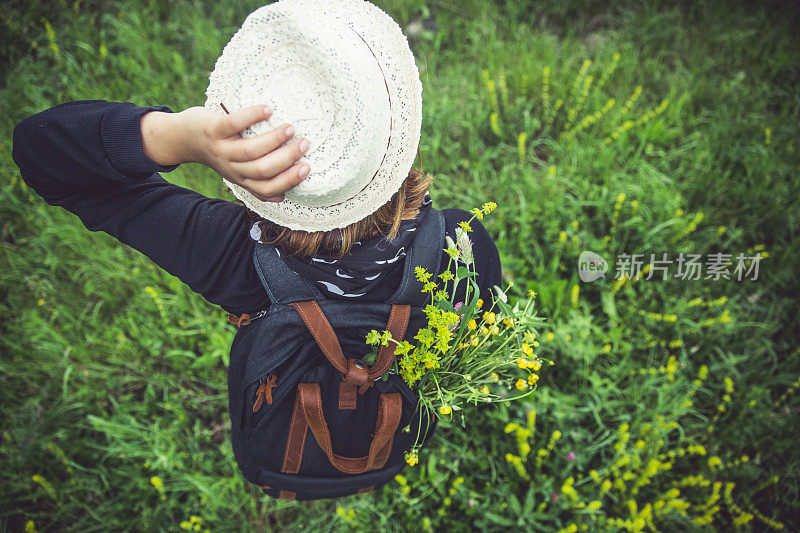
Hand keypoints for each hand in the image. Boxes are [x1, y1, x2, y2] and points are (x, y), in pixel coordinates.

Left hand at [142, 105, 309, 201]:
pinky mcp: (213, 130)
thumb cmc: (219, 152)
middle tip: (305, 143)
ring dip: (274, 139)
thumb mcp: (236, 172)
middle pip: (263, 170)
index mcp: (241, 180)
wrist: (183, 139)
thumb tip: (284, 196)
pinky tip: (268, 109)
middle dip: (287, 158)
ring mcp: (221, 150)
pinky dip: (252, 116)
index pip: (267, 189)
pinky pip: (234, 124)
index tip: (307, 167)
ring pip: (251, 151)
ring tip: (291, 128)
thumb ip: (255, 182)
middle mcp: (232, 168)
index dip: (289, 181)